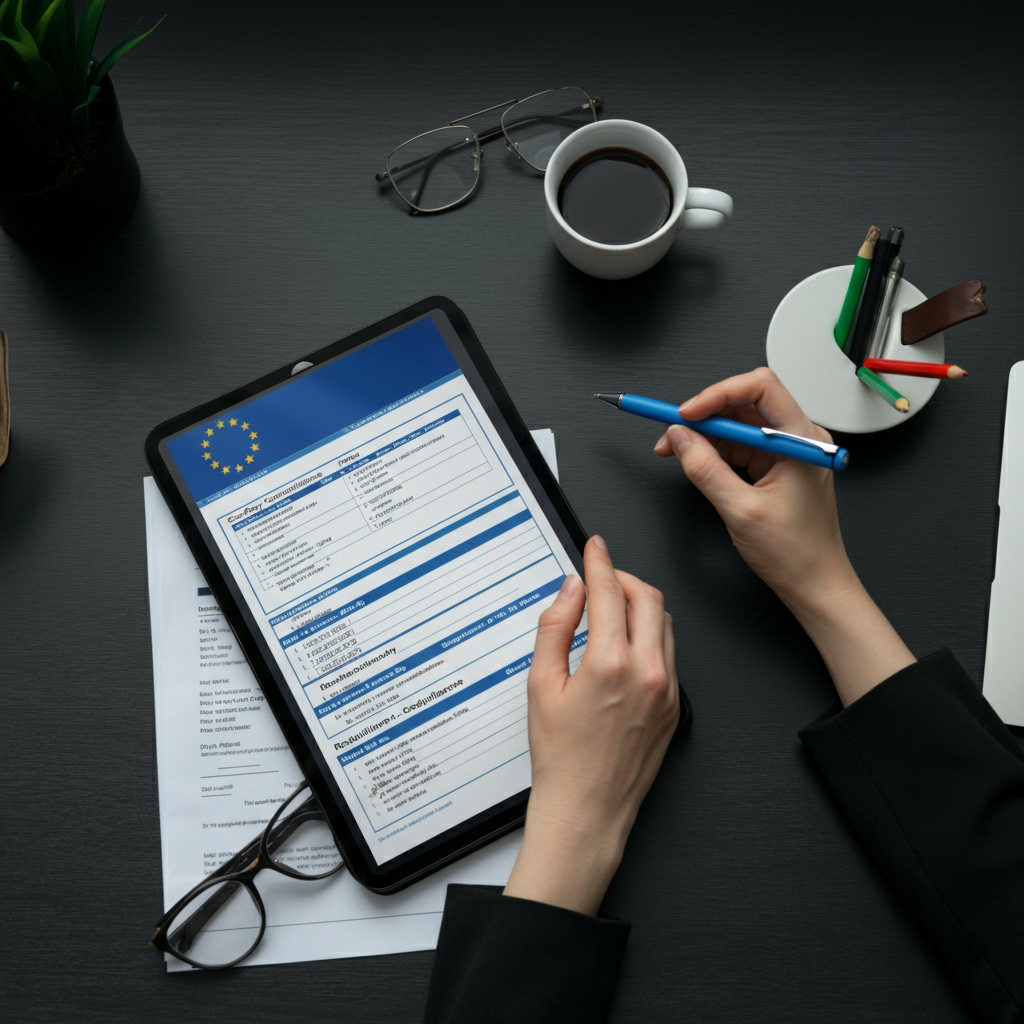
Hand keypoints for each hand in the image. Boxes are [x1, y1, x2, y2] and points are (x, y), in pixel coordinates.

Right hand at [503, 536, 679, 915]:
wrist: (587, 808)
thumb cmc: (560, 757)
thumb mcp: (540, 684)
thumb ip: (555, 627)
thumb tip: (570, 590)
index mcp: (610, 664)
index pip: (609, 592)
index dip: (599, 562)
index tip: (594, 548)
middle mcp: (647, 673)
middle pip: (648, 598)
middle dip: (624, 577)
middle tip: (601, 576)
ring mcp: (667, 690)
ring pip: (665, 623)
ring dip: (641, 605)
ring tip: (611, 610)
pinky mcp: (676, 706)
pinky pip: (670, 653)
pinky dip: (651, 635)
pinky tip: (626, 645)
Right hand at [653, 366, 851, 607]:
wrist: (815, 583)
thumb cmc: (795, 553)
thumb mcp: (740, 511)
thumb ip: (706, 470)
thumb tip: (679, 437)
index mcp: (802, 440)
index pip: (761, 388)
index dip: (718, 393)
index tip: (686, 413)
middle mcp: (798, 438)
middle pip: (746, 402)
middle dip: (705, 413)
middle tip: (672, 432)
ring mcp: (787, 450)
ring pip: (738, 423)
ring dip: (704, 433)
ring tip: (674, 450)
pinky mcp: (776, 464)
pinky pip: (740, 444)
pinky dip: (713, 449)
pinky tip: (695, 460)